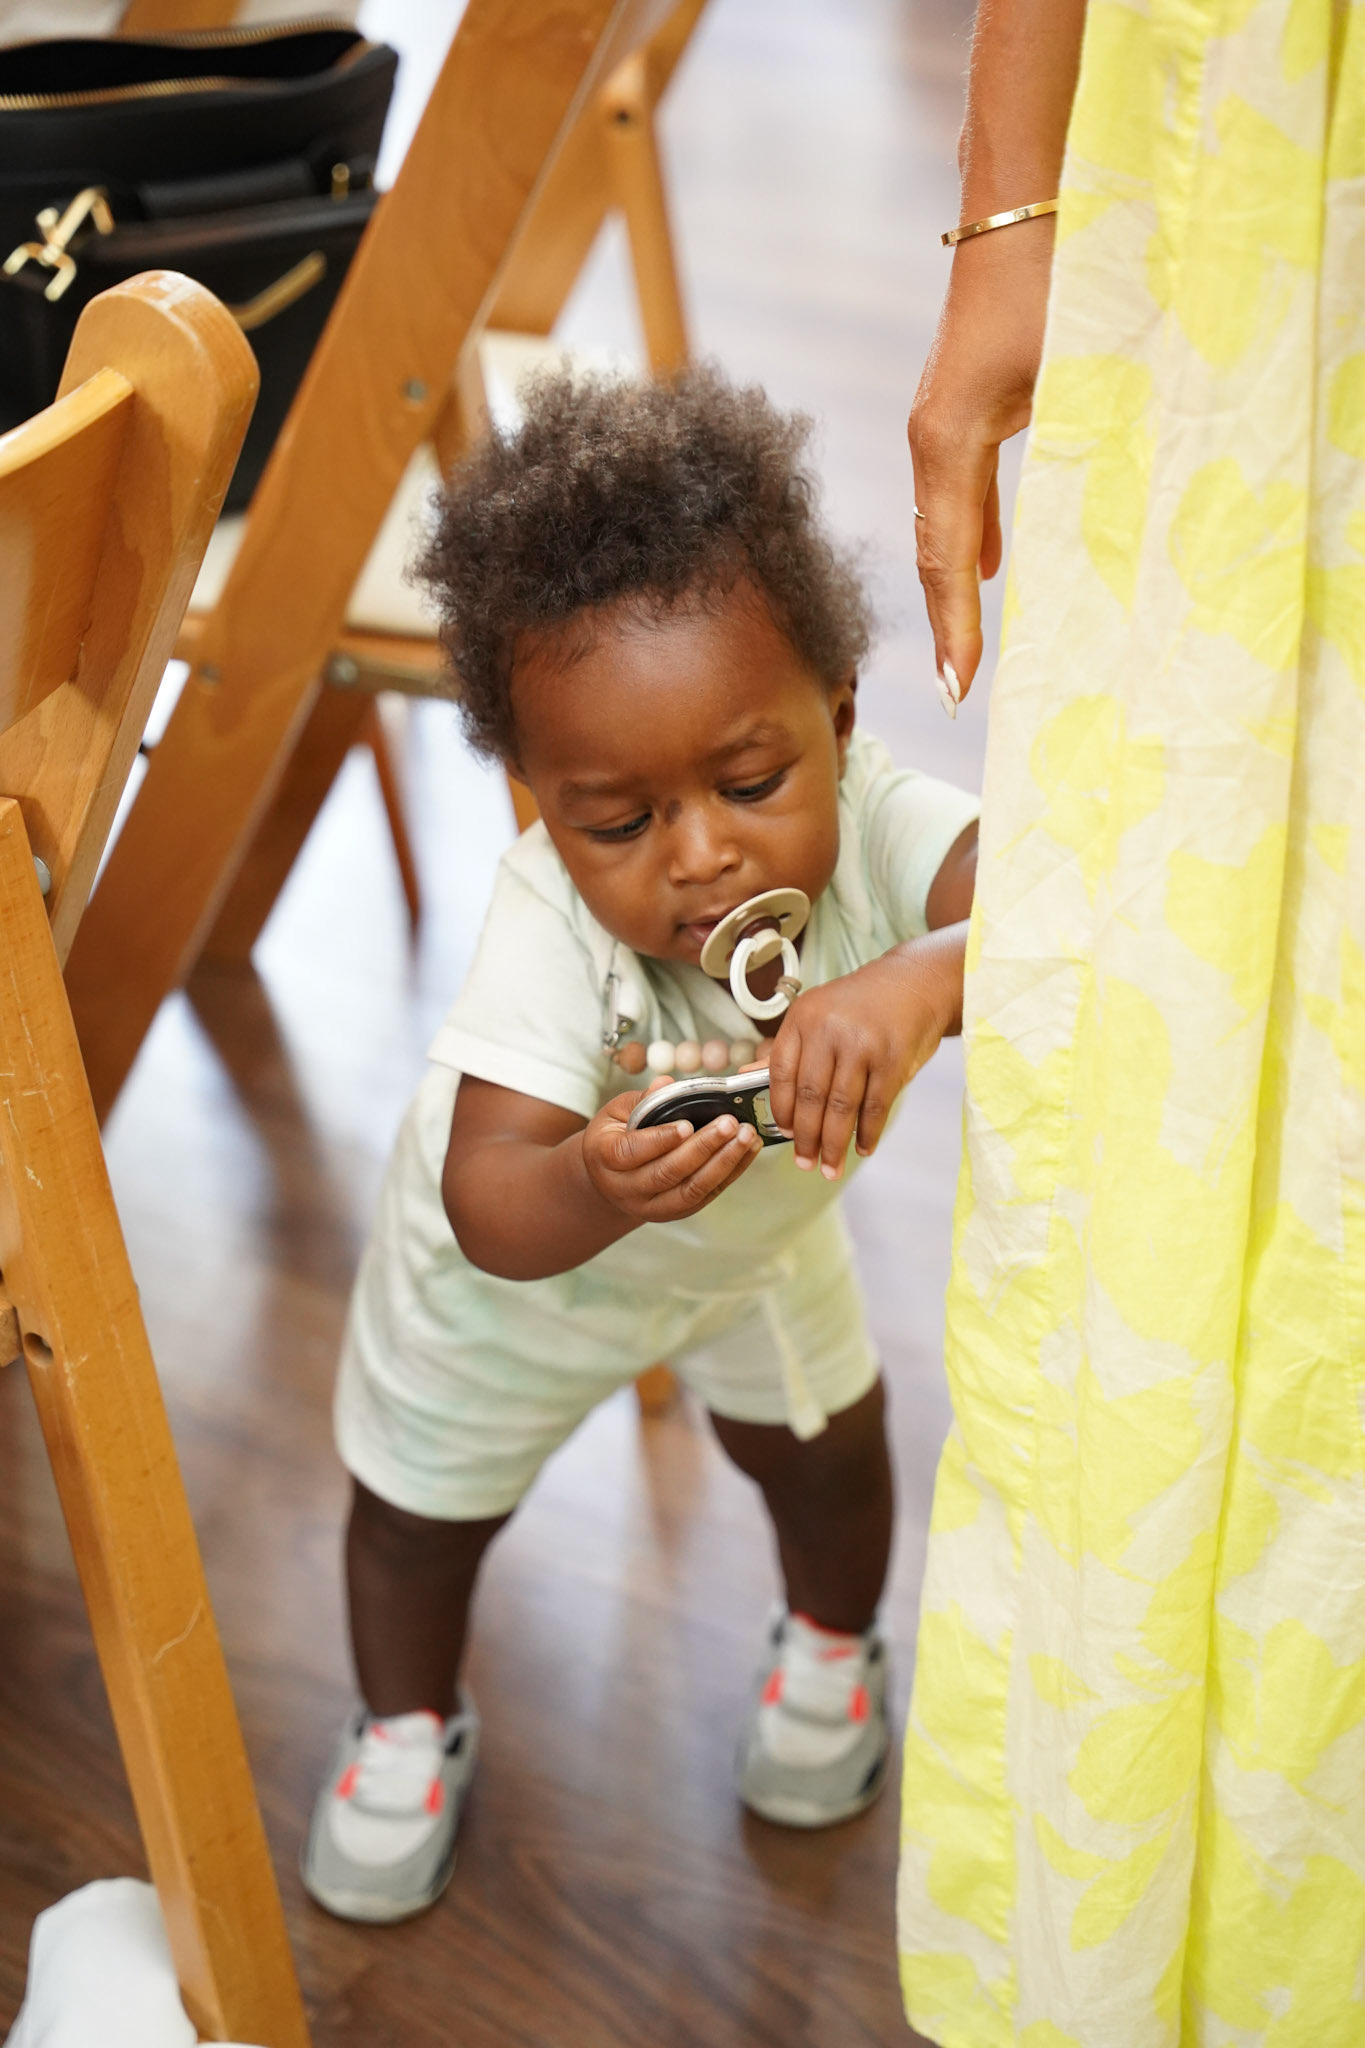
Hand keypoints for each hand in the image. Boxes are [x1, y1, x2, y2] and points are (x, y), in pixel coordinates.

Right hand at [580, 1080, 760, 1221]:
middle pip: (667, 1173)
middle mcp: (625, 1189)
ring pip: (691, 1190)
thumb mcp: (617, 1112)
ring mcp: (651, 1206)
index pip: (631, 1152)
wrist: (610, 1178)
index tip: (687, 1125)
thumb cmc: (615, 1137)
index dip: (660, 1140)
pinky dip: (731, 1172)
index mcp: (605, 1158)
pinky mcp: (675, 1212)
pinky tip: (747, 1150)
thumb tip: (666, 1084)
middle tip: (730, 1124)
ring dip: (723, 1163)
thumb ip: (642, 1100)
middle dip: (702, 1148)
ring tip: (746, 1136)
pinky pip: (706, 1195)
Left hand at [763, 948, 960, 1178]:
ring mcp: (862, 1044)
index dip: (780, 1108)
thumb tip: (749, 1076)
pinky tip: (862, 1148)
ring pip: (841, 1106)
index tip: (784, 1133)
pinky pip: (875, 1106)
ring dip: (834, 1144)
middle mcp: (829, 1029)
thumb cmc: (862, 1004)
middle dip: (806, 1137)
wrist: (915, 982)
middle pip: (810, 1095)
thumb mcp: (819, 1014)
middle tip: (805, 1163)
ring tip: (830, 1167)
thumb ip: (788, 1048)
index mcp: (804, 1017)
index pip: (781, 1072)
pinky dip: (868, 1133)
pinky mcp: (892, 1058)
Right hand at [909, 220, 1053, 704]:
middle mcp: (931, 440)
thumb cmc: (1050, 282)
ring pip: (943, 524)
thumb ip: (1069, 456)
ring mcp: (940, 425)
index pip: (947, 556)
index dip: (953, 626)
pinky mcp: (959, 410)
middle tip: (956, 691)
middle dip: (945, 625)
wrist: (1020, 205)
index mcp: (946, 442)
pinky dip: (973, 538)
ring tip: (965, 650)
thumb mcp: (1065, 376)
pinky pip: (959, 493)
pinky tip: (996, 567)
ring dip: (954, 587)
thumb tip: (1074, 536)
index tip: (958, 688)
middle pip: (934, 552)